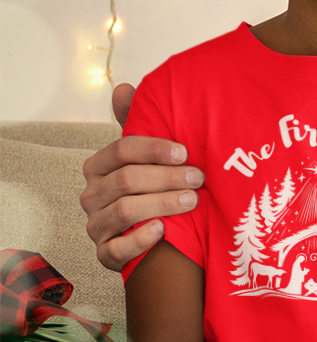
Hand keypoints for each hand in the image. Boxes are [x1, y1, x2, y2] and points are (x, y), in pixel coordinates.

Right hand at [81, 83, 204, 270]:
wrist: (159, 233)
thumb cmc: (155, 185)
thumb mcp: (149, 155)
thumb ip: (136, 123)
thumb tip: (124, 87)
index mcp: (99, 166)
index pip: (121, 150)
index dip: (153, 149)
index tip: (185, 152)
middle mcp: (92, 195)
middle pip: (126, 180)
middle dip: (166, 178)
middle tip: (198, 178)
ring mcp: (96, 225)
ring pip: (124, 211)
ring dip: (162, 204)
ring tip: (192, 200)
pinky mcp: (105, 254)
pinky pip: (116, 249)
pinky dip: (140, 240)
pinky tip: (162, 230)